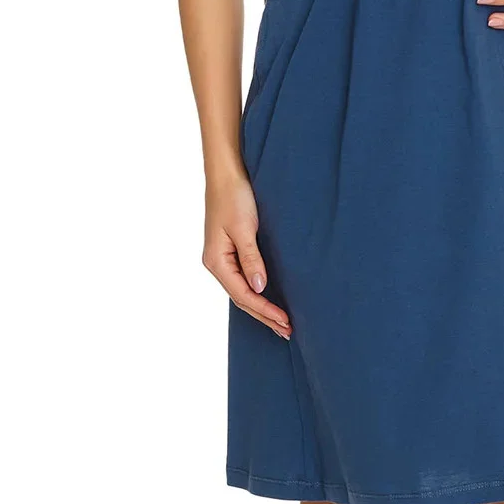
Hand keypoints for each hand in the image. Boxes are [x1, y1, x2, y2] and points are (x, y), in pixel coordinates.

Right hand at [203, 169, 291, 338]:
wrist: (226, 173)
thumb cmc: (234, 197)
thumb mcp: (244, 228)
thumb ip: (251, 259)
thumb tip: (259, 289)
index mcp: (216, 261)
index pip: (243, 294)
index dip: (264, 310)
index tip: (285, 321)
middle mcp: (217, 263)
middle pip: (242, 298)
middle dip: (264, 315)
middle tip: (287, 330)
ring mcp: (223, 258)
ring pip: (243, 290)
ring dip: (261, 307)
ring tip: (280, 323)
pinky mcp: (231, 250)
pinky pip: (244, 279)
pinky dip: (258, 292)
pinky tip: (268, 299)